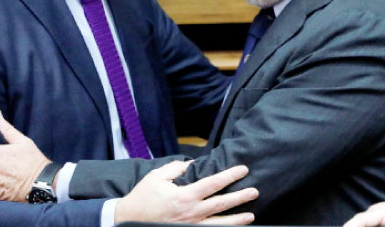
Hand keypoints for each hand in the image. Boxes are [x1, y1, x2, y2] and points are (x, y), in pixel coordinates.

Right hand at [115, 161, 257, 224]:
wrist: (129, 220)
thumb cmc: (143, 197)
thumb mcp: (158, 176)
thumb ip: (177, 168)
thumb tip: (193, 165)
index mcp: (185, 196)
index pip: (213, 184)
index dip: (230, 176)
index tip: (243, 170)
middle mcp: (192, 212)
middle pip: (221, 204)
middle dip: (240, 197)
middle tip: (254, 191)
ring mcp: (191, 225)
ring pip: (219, 223)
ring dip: (237, 219)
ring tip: (251, 215)